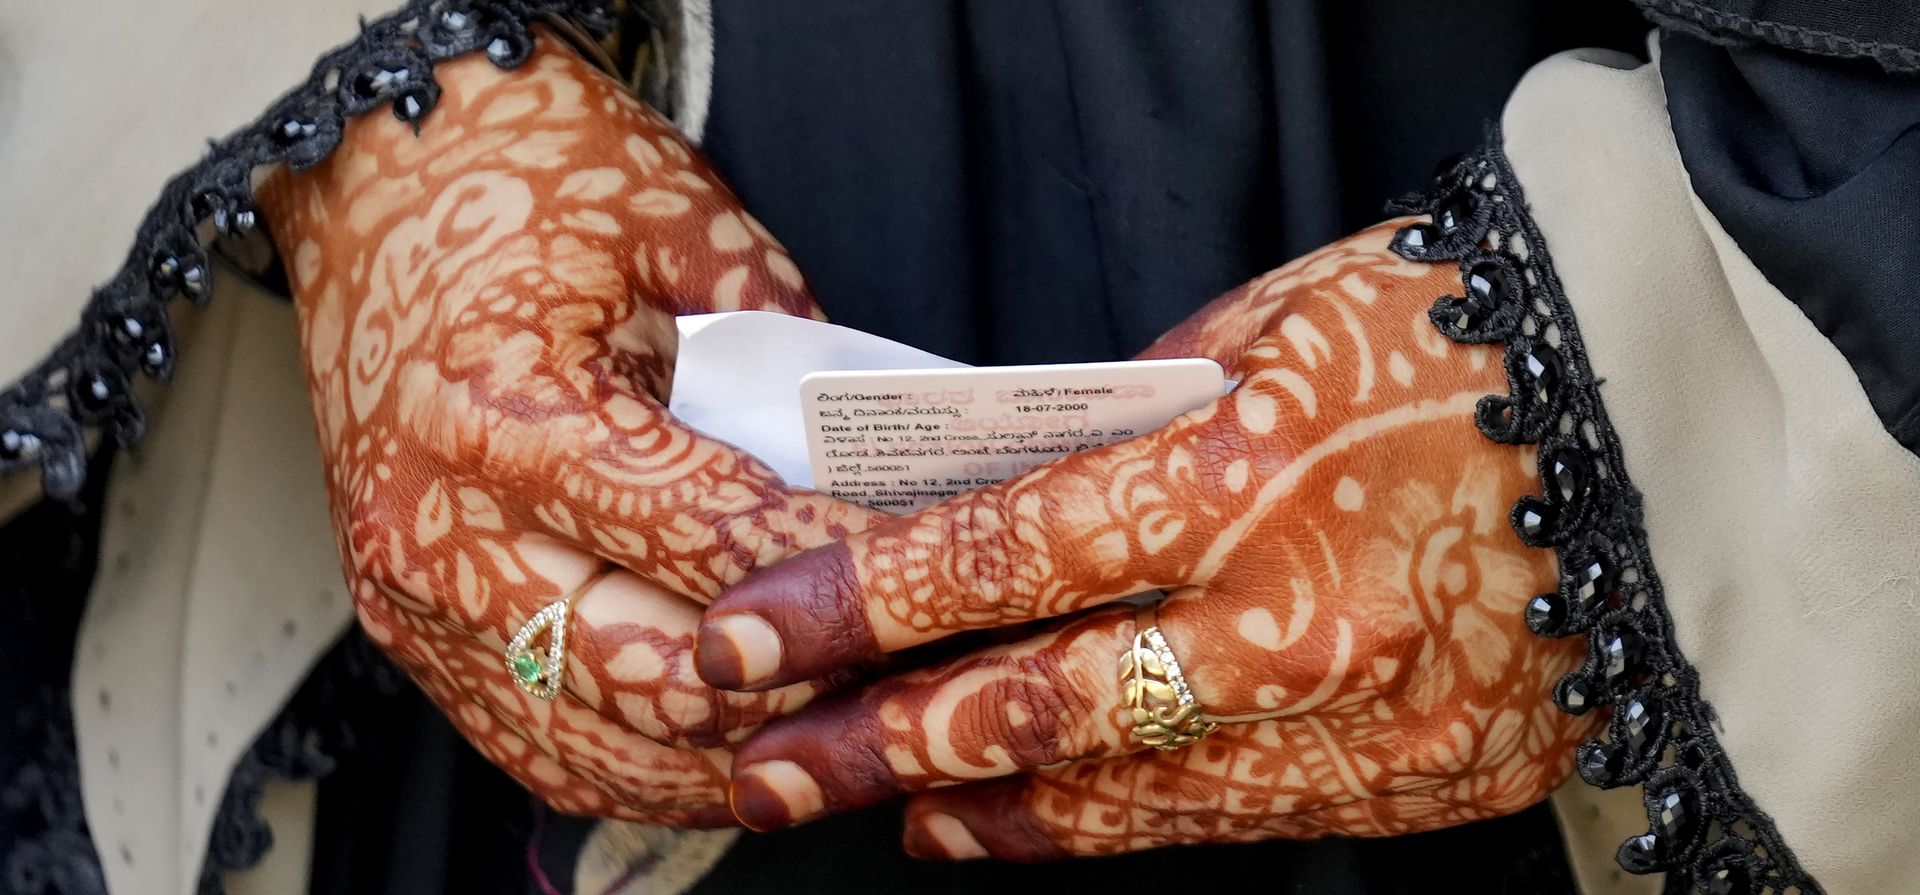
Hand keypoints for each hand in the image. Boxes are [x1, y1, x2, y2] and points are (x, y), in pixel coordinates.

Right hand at [261, 35, 884, 824]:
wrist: (378, 184)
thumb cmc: (526, 185)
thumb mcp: (684, 227)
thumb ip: (784, 355)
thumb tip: (876, 464)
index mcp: (507, 412)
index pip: (711, 543)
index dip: (837, 570)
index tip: (928, 569)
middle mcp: (443, 530)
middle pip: (666, 684)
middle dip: (805, 688)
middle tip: (907, 665)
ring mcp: (414, 603)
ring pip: (613, 754)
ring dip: (744, 755)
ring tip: (848, 721)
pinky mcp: (409, 639)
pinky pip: (549, 755)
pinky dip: (657, 770)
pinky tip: (741, 745)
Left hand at [696, 221, 1596, 853]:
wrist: (1678, 439)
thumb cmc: (1464, 340)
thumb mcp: (1282, 324)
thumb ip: (1139, 416)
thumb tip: (1015, 484)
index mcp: (1244, 472)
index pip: (997, 558)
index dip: (850, 610)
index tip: (742, 639)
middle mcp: (1292, 618)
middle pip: (1034, 708)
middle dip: (875, 748)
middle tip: (761, 768)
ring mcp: (1358, 723)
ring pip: (1119, 794)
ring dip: (977, 806)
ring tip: (878, 805)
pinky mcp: (1411, 786)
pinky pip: (1224, 825)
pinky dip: (1106, 829)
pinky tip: (1023, 825)